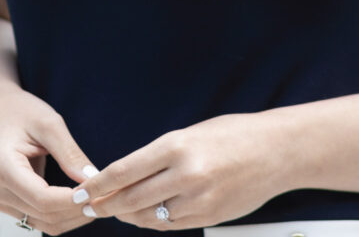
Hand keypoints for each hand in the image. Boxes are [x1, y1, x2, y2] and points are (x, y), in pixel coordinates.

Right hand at [0, 88, 97, 233]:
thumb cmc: (21, 111)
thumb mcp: (49, 124)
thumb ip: (69, 154)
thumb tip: (93, 179)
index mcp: (1, 167)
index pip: (42, 199)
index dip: (72, 200)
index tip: (97, 192)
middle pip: (43, 214)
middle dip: (76, 210)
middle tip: (104, 197)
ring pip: (41, 222)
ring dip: (70, 216)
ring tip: (95, 200)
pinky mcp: (6, 202)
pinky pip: (36, 217)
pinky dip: (60, 214)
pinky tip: (78, 200)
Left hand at [69, 113, 281, 229]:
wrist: (278, 151)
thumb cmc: (234, 134)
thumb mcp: (191, 133)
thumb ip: (160, 155)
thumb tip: (127, 175)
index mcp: (176, 145)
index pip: (123, 171)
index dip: (97, 185)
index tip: (81, 192)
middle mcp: (185, 175)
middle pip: (130, 199)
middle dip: (106, 205)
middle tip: (90, 206)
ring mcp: (199, 200)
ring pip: (148, 217)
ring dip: (128, 215)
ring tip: (116, 209)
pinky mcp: (210, 217)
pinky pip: (171, 224)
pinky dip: (154, 220)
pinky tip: (147, 214)